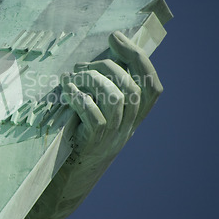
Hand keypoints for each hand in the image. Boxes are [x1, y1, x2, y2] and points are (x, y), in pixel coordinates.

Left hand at [60, 31, 162, 157]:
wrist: (68, 180)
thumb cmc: (80, 138)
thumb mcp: (99, 114)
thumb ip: (105, 91)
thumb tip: (101, 57)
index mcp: (133, 119)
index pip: (152, 87)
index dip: (138, 58)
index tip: (116, 38)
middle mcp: (128, 128)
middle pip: (132, 87)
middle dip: (106, 66)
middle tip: (81, 65)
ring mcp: (112, 138)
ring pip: (115, 98)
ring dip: (91, 79)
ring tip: (71, 77)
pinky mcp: (93, 144)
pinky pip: (94, 115)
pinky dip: (79, 97)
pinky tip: (66, 90)